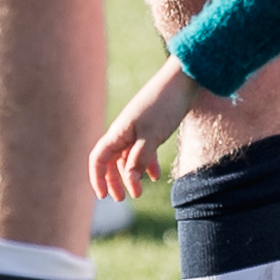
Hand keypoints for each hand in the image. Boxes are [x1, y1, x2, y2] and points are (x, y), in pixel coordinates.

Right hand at [89, 56, 199, 203]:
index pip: (98, 158)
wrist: (183, 81)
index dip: (97, 178)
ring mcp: (137, 129)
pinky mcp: (151, 127)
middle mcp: (123, 131)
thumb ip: (139, 159)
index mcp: (118, 132)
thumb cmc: (165, 106)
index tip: (103, 197)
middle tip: (123, 199)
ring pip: (127, 156)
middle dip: (114, 180)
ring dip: (131, 174)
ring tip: (140, 191)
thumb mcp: (152, 136)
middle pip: (111, 160)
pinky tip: (156, 175)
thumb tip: (129, 182)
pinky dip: (147, 164)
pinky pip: (143, 150)